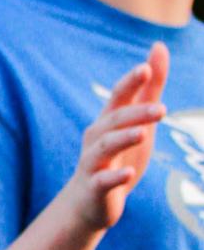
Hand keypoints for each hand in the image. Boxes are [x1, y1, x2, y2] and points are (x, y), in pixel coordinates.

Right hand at [64, 43, 168, 232]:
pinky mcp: (94, 188)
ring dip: (122, 138)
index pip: (119, 96)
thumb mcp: (138, 121)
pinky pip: (102, 180)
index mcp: (108, 120)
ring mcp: (93, 163)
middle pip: (114, 120)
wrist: (88, 203)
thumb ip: (150, 86)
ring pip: (105, 147)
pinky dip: (114, 176)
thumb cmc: (117, 156)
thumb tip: (159, 46)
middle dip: (136, 113)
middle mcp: (97, 137)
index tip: (145, 69)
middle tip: (160, 108)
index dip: (130, 83)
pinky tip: (128, 173)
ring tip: (142, 134)